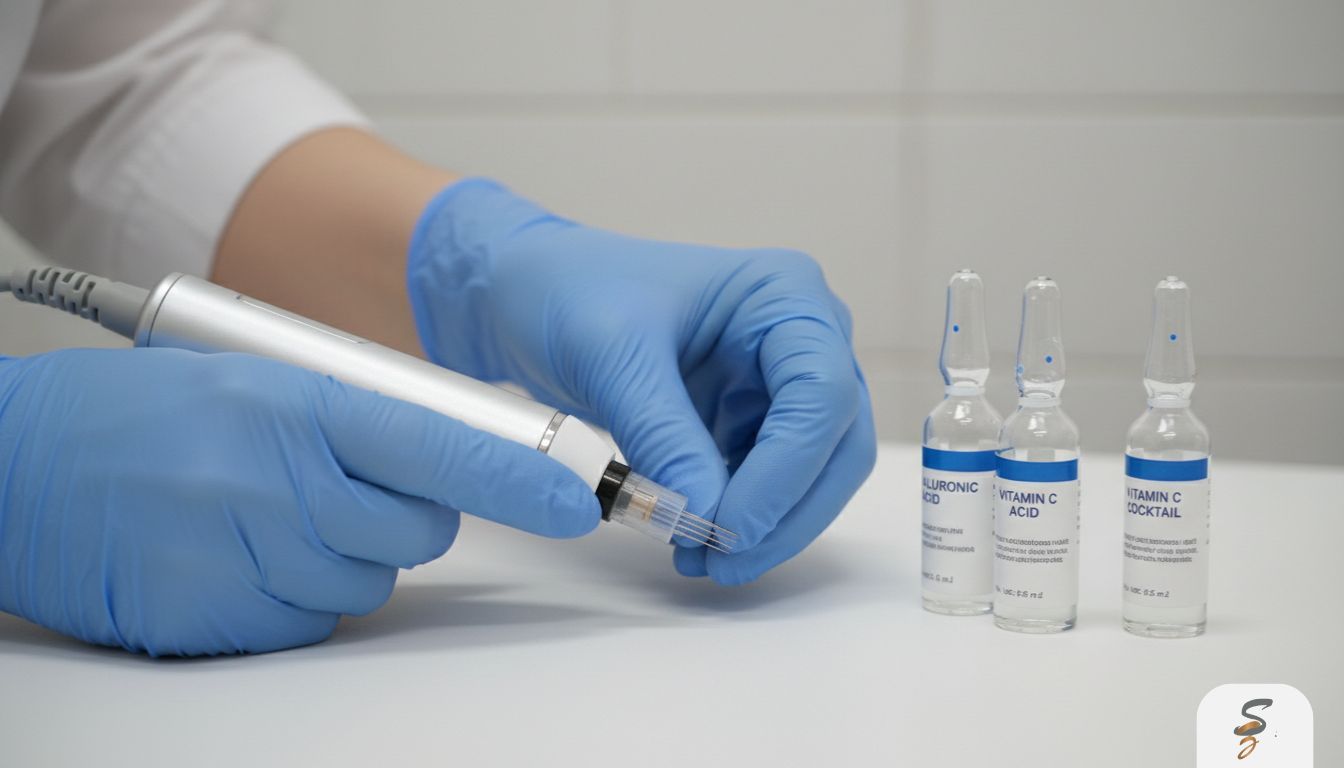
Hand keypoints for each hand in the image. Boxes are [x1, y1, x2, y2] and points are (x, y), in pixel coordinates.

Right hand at [0, 348, 597, 654]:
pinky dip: (287, 599)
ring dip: (335, 559)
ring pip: (365, 584)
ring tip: (253, 516)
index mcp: (293, 404)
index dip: (517, 479)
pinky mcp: (215, 622)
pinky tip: (228, 557)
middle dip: (399, 518)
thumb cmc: (134, 416)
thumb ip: (349, 421)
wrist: (16, 468)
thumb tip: (440, 462)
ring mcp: (243, 557)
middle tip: (329, 488)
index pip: (439, 445)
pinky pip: (306, 624)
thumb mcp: (249, 381)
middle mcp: (276, 482)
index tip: (573, 501)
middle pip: (417, 532)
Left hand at [408, 179, 875, 584]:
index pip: (820, 394)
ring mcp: (775, 381)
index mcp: (784, 295)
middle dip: (787, 511)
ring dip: (765, 526)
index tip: (732, 524)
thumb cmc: (570, 291)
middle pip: (836, 443)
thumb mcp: (612, 356)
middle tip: (728, 560)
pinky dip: (737, 519)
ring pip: (810, 475)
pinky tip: (692, 542)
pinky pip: (765, 483)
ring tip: (700, 558)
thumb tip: (707, 512)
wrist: (528, 292)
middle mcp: (798, 337)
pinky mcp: (747, 419)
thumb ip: (663, 434)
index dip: (788, 470)